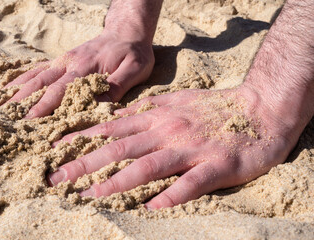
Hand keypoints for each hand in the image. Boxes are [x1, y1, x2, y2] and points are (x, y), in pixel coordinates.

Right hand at [5, 31, 154, 117]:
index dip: (44, 106)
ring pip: (36, 76)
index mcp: (85, 68)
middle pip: (41, 83)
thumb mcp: (134, 69)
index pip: (60, 89)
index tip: (28, 120)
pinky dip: (23, 78)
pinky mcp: (63, 60)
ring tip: (1, 105)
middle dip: (23, 102)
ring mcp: (64, 61)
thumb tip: (99, 105)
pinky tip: (11, 87)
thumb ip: (117, 86)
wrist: (126, 33)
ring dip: (18, 91)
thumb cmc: (133, 53)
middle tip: (6, 118)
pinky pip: (39, 69)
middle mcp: (69, 63)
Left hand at [47, 86, 296, 208]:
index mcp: (158, 116)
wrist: (259, 109)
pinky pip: (190, 184)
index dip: (81, 140)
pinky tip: (151, 209)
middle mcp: (168, 131)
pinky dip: (169, 196)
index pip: (111, 129)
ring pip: (148, 167)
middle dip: (85, 164)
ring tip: (89, 196)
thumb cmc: (214, 107)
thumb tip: (116, 118)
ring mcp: (191, 149)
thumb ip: (146, 110)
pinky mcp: (216, 166)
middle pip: (120, 149)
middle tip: (56, 179)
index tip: (54, 151)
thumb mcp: (175, 100)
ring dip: (116, 182)